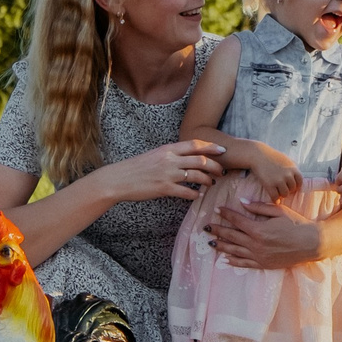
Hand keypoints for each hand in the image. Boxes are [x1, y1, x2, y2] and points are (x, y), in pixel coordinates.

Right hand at [98, 139, 224, 203]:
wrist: (118, 179)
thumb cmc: (135, 168)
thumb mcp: (154, 155)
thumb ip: (169, 155)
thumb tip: (184, 158)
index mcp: (168, 149)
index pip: (195, 145)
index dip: (211, 147)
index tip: (222, 150)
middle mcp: (170, 159)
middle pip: (201, 160)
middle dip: (215, 166)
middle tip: (222, 171)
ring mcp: (168, 174)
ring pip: (197, 176)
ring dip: (207, 180)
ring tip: (211, 184)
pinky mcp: (164, 188)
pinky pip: (186, 192)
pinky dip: (194, 195)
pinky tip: (197, 196)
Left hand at [208, 195, 325, 269]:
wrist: (311, 243)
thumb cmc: (296, 224)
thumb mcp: (278, 211)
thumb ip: (258, 207)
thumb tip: (242, 202)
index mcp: (258, 229)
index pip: (237, 220)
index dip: (226, 214)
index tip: (217, 210)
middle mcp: (255, 244)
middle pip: (231, 236)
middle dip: (217, 231)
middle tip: (205, 228)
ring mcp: (259, 256)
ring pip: (235, 251)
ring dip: (221, 246)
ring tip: (211, 243)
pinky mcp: (264, 264)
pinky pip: (245, 264)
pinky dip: (234, 261)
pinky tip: (226, 258)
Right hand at [249, 145, 303, 201]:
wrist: (258, 155)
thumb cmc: (271, 156)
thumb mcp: (286, 160)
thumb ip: (292, 168)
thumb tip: (296, 177)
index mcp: (293, 168)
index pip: (300, 181)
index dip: (296, 185)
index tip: (291, 186)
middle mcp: (287, 175)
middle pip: (292, 189)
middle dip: (288, 190)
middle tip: (283, 189)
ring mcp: (279, 180)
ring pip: (285, 194)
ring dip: (281, 195)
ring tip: (278, 193)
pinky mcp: (269, 184)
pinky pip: (275, 196)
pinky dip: (275, 200)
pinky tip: (274, 199)